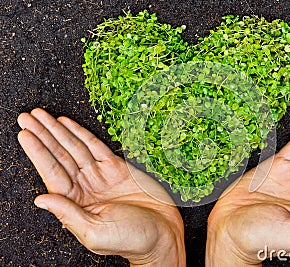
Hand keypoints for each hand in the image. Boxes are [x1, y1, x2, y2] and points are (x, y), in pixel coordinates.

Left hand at [18, 108, 184, 266]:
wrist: (162, 233)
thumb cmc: (131, 240)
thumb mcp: (95, 233)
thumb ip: (68, 214)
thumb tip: (40, 199)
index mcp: (75, 204)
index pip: (51, 173)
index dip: (38, 153)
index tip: (25, 134)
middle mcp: (84, 187)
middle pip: (59, 156)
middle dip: (43, 136)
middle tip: (27, 117)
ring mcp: (100, 175)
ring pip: (74, 148)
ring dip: (57, 131)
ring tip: (40, 115)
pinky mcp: (117, 168)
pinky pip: (95, 146)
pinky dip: (81, 134)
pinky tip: (67, 124)